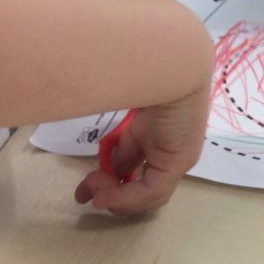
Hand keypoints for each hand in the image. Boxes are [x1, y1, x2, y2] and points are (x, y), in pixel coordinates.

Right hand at [74, 83, 209, 214]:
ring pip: (150, 195)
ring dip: (117, 199)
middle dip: (112, 192)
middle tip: (86, 194)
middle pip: (143, 184)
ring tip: (95, 193)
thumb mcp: (120, 108)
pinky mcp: (178, 161)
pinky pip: (151, 191)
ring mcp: (177, 156)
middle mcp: (169, 147)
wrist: (168, 63)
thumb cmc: (141, 73)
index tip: (85, 184)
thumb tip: (94, 151)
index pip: (134, 164)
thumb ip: (111, 135)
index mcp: (154, 131)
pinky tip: (105, 197)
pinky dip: (125, 199)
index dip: (109, 177)